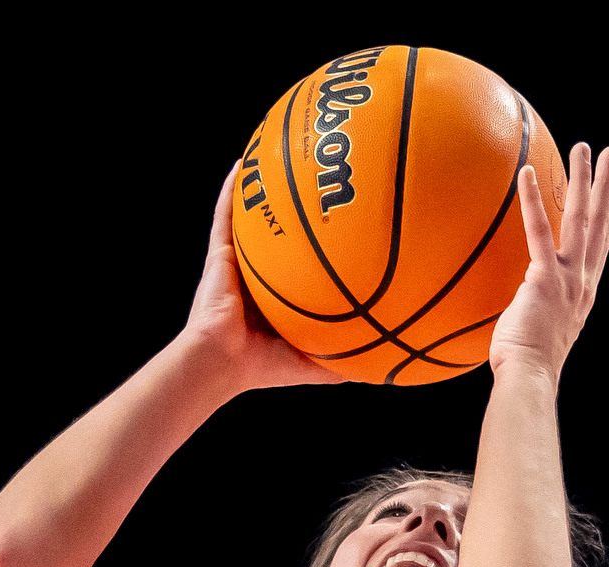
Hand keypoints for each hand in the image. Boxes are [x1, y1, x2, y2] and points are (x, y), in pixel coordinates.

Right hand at [175, 164, 338, 392]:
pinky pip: (225, 215)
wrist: (223, 363)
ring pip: (254, 218)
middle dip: (304, 210)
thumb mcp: (316, 364)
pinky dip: (232, 189)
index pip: (307, 265)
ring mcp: (239, 262)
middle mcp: (262, 275)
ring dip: (264, 189)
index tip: (352, 226)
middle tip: (327, 182)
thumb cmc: (265, 368)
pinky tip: (242, 163)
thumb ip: (347, 361)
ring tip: (279, 156)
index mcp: (283, 296)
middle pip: (286, 234)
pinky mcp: (220, 254)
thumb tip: (387, 367)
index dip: (326, 246)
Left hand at [490, 142, 608, 378]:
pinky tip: (527, 173)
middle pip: (599, 225)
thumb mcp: (538, 331)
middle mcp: (583, 283)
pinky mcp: (546, 279)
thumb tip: (515, 309)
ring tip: (585, 148)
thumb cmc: (526, 366)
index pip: (600, 248)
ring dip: (584, 181)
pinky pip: (538, 233)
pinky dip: (532, 202)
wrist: (531, 378)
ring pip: (580, 221)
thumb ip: (532, 311)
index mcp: (583, 294)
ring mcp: (568, 280)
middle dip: (606, 186)